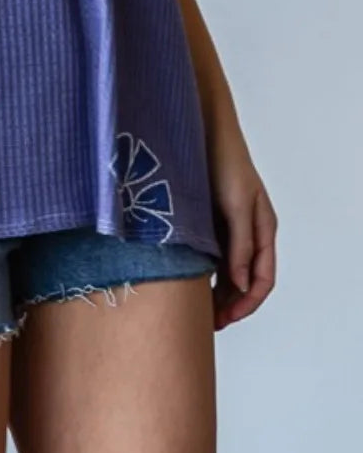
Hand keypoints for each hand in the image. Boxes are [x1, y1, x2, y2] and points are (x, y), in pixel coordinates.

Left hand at [206, 118, 276, 331]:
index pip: (262, 279)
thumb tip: (242, 284)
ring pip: (227, 269)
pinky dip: (204, 271)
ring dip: (216, 291)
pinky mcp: (209, 218)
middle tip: (207, 325)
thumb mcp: (236, 205)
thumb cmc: (223, 161)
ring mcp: (229, 225)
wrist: (199, 127)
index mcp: (263, 228)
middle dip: (230, 304)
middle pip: (244, 279)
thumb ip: (241, 244)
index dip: (247, 304)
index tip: (225, 321)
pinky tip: (188, 281)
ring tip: (197, 311)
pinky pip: (211, 253)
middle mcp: (249, 230)